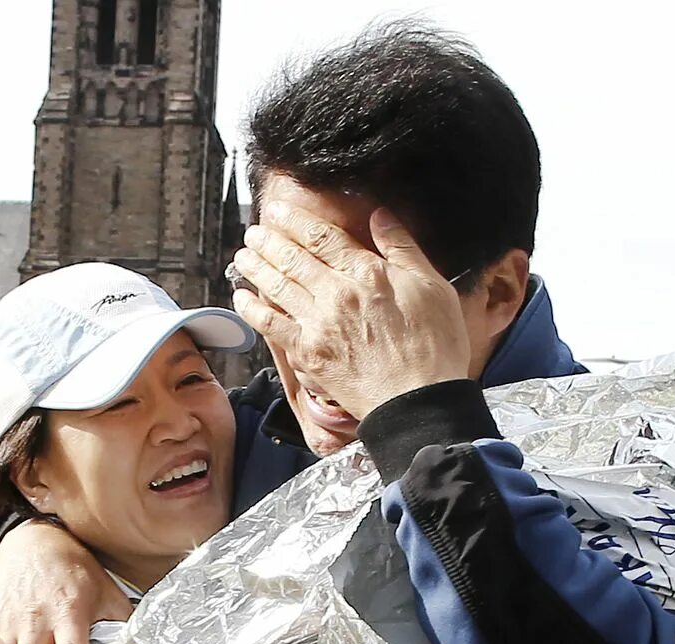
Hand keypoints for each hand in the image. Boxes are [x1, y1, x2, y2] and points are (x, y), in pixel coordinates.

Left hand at [230, 203, 471, 419]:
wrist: (417, 401)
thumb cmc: (434, 346)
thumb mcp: (432, 286)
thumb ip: (402, 247)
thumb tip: (381, 216)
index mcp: (368, 273)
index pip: (323, 237)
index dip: (295, 220)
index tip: (278, 211)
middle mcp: (337, 294)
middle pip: (294, 258)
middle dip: (269, 240)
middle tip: (254, 230)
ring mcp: (318, 324)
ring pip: (278, 286)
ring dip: (256, 267)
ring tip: (243, 254)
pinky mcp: (307, 353)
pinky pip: (271, 325)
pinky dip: (252, 309)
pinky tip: (241, 297)